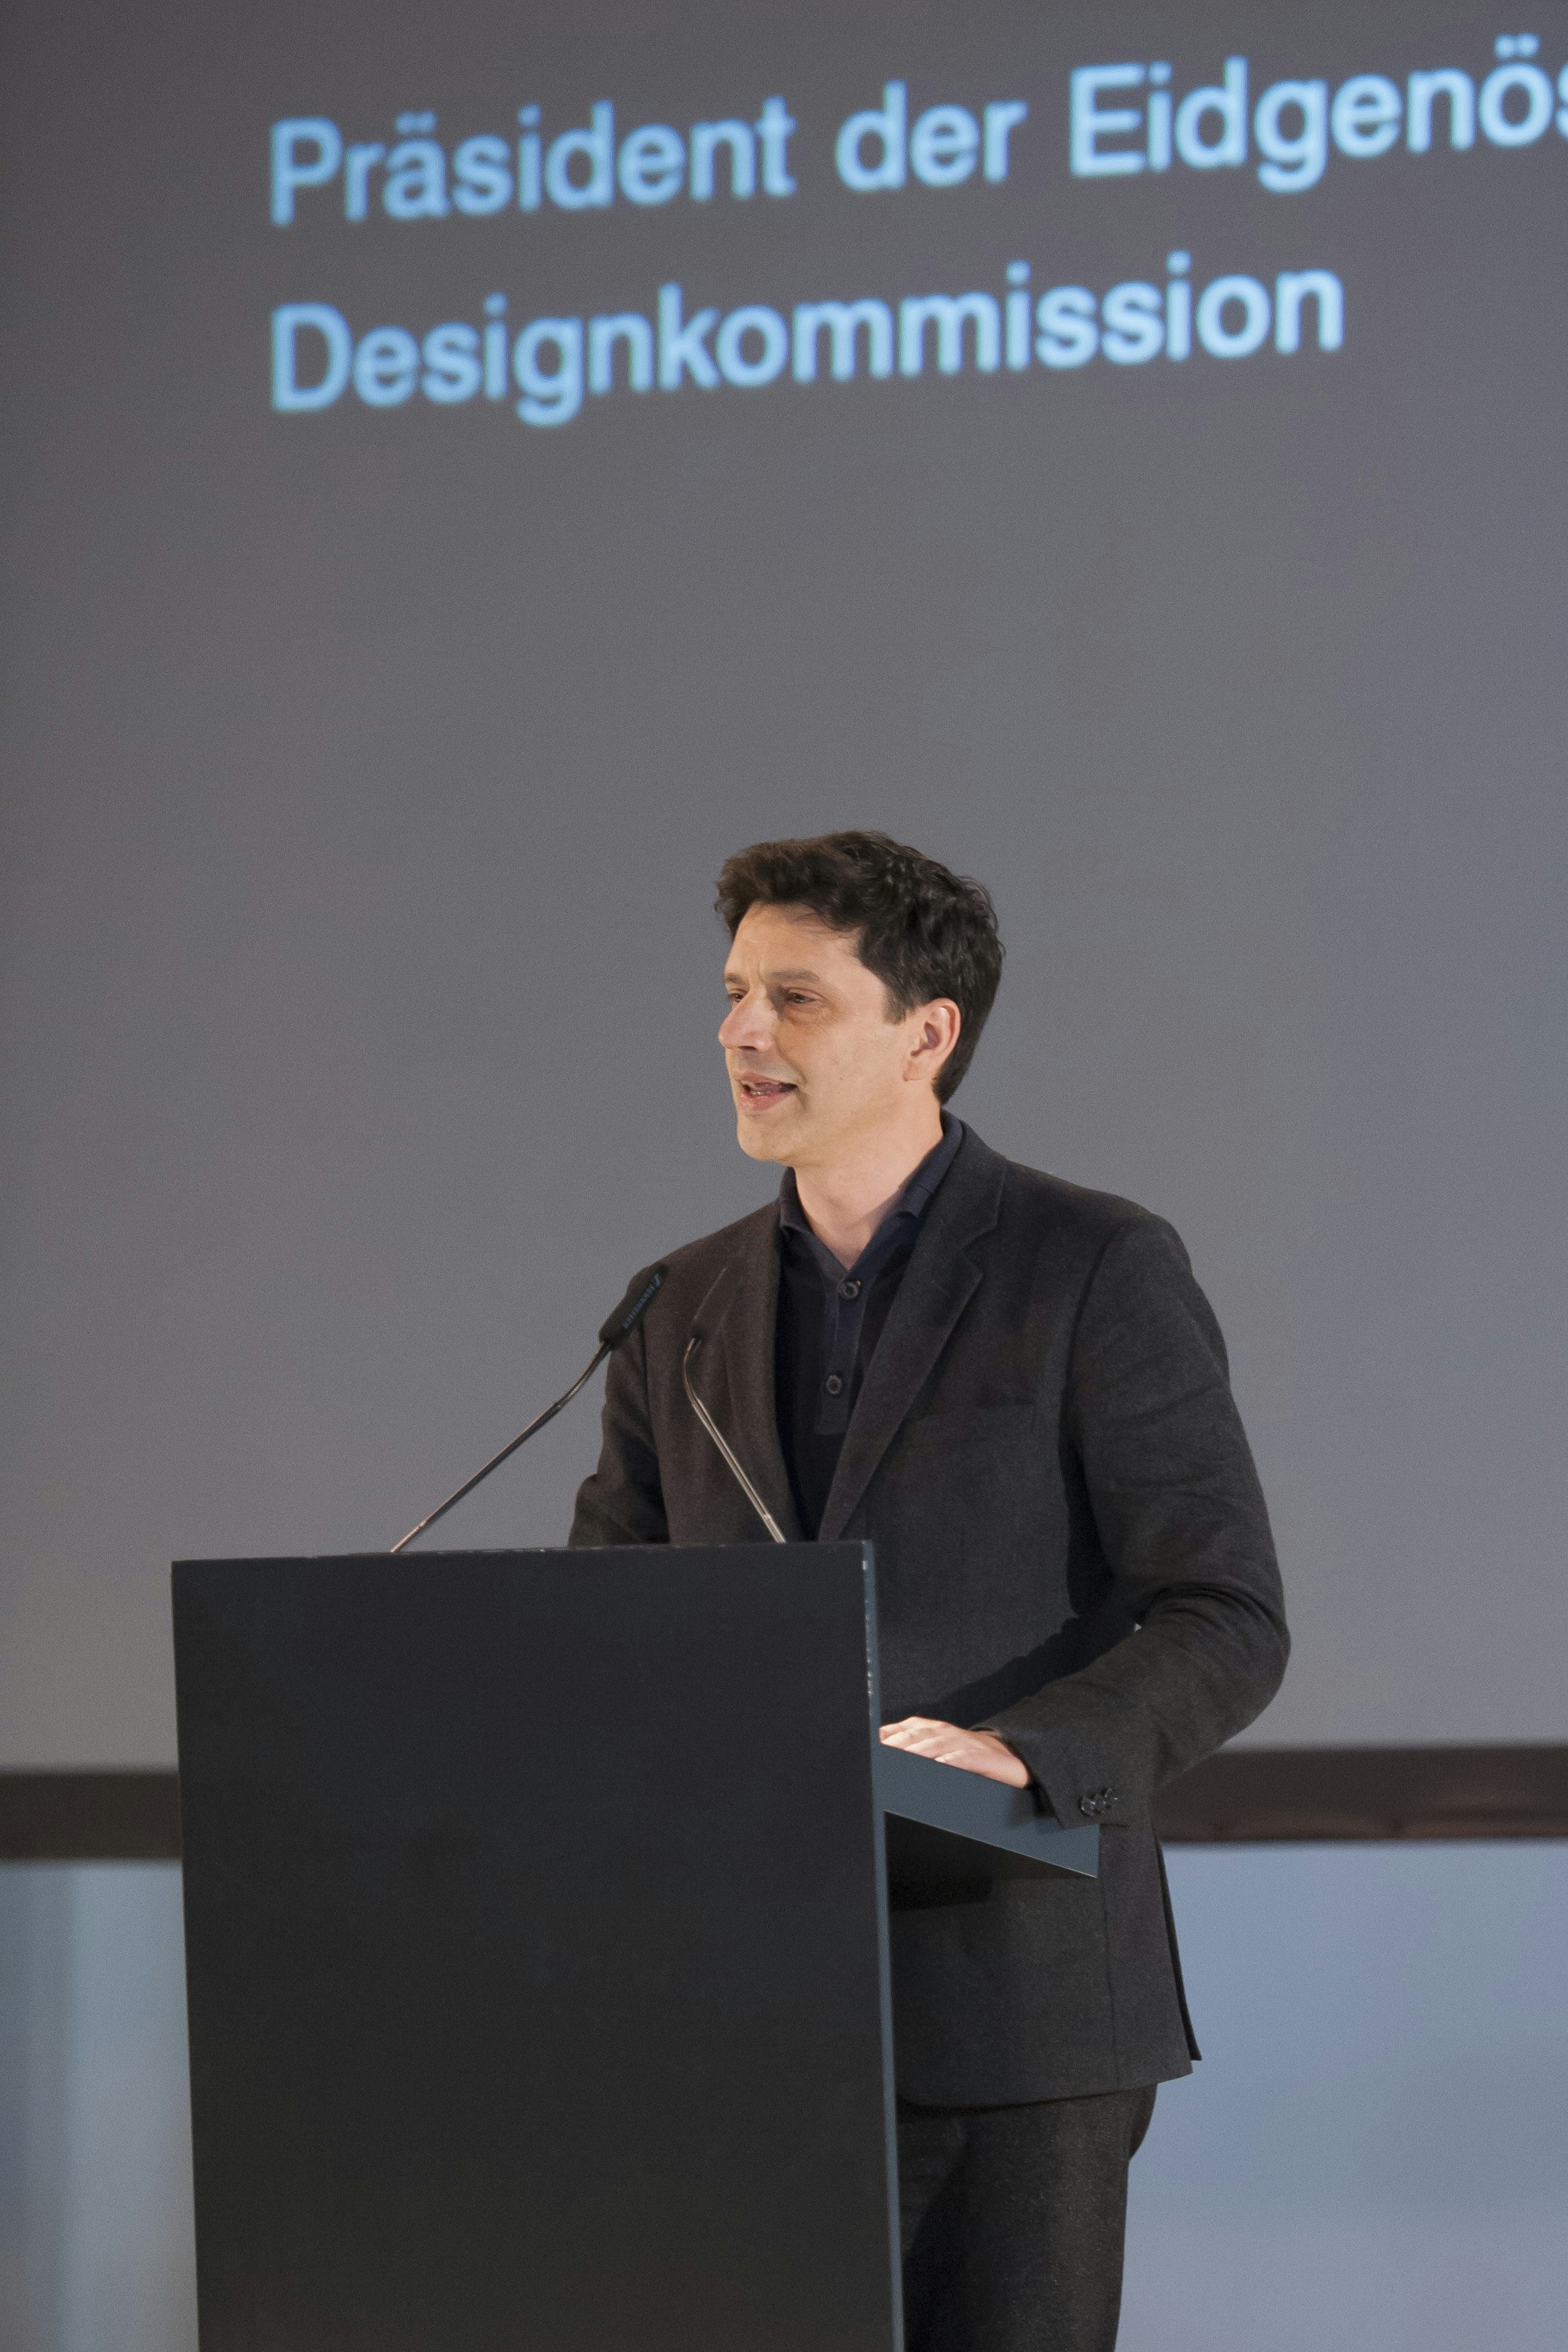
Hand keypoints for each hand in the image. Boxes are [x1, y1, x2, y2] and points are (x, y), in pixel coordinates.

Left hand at [879, 1717, 1029, 1788]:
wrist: (1011, 1757)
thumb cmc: (968, 1755)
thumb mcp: (940, 1750)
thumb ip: (915, 1748)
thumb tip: (882, 1748)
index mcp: (933, 1729)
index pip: (905, 1729)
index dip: (888, 1736)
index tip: (870, 1745)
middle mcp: (946, 1732)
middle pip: (917, 1736)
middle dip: (897, 1745)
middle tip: (879, 1756)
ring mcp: (965, 1743)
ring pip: (938, 1744)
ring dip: (919, 1751)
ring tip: (903, 1759)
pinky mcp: (982, 1757)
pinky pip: (966, 1758)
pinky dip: (953, 1760)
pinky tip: (942, 1765)